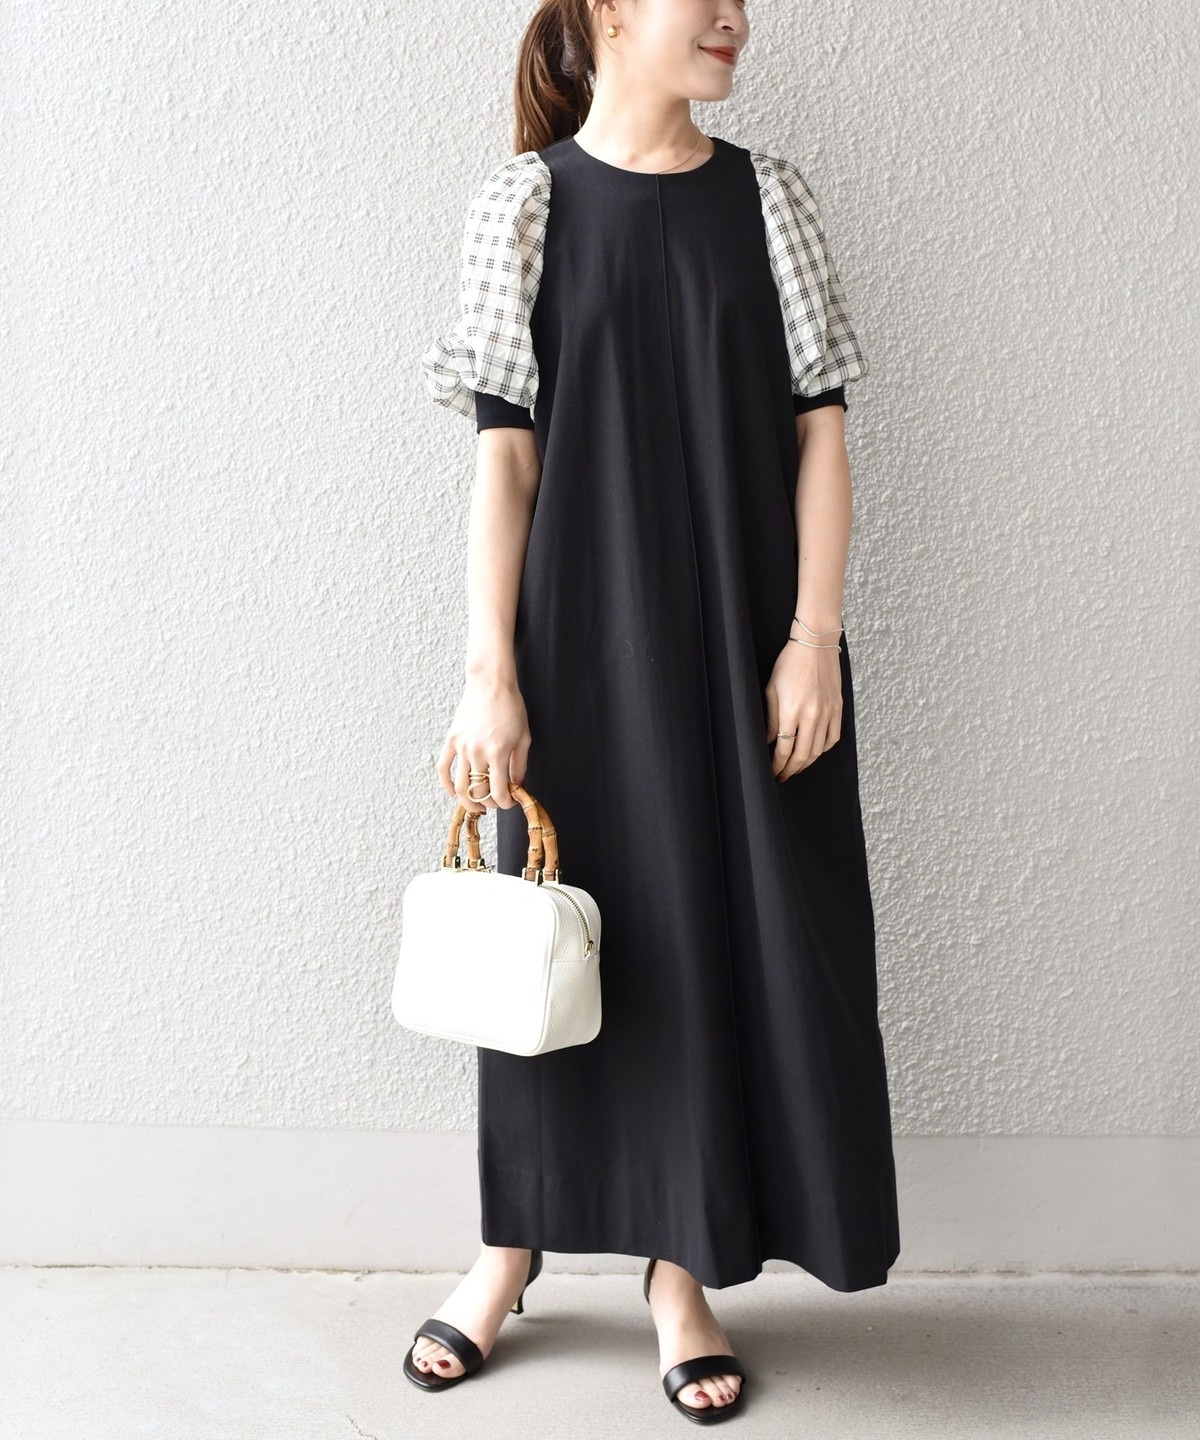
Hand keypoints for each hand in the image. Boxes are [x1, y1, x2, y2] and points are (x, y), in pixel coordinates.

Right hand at [436, 672, 531, 814]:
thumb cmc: (511, 707)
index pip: (499, 792)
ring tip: (476, 805)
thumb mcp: (523, 737)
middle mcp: (478, 753)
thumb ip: (520, 765)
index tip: (510, 802)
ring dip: (468, 801)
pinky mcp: (451, 740)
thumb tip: (518, 786)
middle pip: (479, 792)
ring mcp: (462, 747)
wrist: (491, 683)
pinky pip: (444, 767)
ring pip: (461, 785)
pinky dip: (447, 784)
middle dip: (488, 804)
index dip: (505, 803)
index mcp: (498, 753)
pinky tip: (453, 793)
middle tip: (495, 804)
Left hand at [764, 640, 842, 780]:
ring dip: (806, 763)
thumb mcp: (772, 690)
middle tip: (783, 775)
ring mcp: (828, 713)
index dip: (777, 764)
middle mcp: (812, 715)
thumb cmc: (790, 664)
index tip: (773, 771)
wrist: (816, 644)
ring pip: (818, 750)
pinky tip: (814, 752)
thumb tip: (769, 742)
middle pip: (802, 754)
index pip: (784, 748)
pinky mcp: (838, 708)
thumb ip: (771, 719)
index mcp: (792, 711)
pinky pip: (832, 738)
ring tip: (796, 767)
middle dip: (791, 769)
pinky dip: (823, 749)